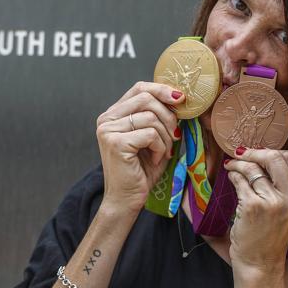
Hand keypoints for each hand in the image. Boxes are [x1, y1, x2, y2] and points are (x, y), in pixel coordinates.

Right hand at [95, 81, 184, 212]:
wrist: (127, 199)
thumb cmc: (142, 169)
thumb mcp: (153, 137)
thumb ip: (159, 116)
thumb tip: (180, 96)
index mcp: (113, 114)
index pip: (139, 88)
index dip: (162, 89)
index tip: (181, 99)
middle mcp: (106, 118)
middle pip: (146, 98)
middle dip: (169, 115)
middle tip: (175, 135)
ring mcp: (108, 130)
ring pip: (151, 117)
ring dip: (165, 136)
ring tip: (163, 151)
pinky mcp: (115, 142)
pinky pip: (150, 134)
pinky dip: (160, 147)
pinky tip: (156, 159)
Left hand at [224, 147, 287, 273]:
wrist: (260, 260)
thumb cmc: (272, 231)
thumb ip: (284, 181)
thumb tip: (263, 150)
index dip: (272, 150)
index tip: (258, 151)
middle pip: (274, 157)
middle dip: (254, 152)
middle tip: (241, 153)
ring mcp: (275, 202)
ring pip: (253, 168)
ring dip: (238, 164)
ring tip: (232, 166)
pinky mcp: (254, 206)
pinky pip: (240, 180)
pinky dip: (233, 175)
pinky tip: (231, 177)